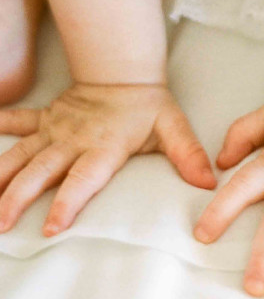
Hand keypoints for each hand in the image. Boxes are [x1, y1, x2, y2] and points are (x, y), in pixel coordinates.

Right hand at [0, 83, 215, 234]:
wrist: (125, 70)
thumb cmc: (149, 105)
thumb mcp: (173, 128)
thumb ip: (188, 156)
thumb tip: (209, 182)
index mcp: (103, 147)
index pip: (82, 179)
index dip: (68, 203)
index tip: (52, 228)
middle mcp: (72, 140)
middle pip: (39, 172)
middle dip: (16, 199)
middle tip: (1, 225)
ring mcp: (54, 130)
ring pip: (19, 154)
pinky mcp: (44, 119)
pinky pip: (15, 122)